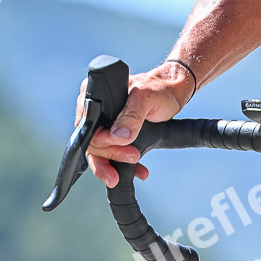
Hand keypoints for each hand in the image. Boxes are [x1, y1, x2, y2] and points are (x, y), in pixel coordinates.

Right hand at [78, 62, 194, 188]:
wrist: (173, 94)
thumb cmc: (159, 89)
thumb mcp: (146, 98)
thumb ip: (131, 116)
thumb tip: (118, 135)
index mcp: (95, 96)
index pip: (86, 125)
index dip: (99, 140)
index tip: (118, 144)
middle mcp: (96, 111)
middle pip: (92, 142)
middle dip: (111, 154)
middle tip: (133, 156)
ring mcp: (105, 124)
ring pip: (100, 152)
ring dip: (114, 164)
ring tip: (134, 166)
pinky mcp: (115, 135)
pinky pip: (112, 155)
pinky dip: (123, 165)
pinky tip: (138, 170)